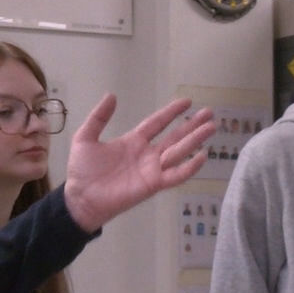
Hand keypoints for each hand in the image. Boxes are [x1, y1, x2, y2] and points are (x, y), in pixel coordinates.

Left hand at [62, 94, 216, 231]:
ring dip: (196, 139)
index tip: (187, 102)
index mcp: (134, 141)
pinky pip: (176, 175)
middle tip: (210, 113)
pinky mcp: (154, 184)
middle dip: (192, 125)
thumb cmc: (83, 170)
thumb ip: (99, 117)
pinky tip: (203, 155)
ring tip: (212, 127)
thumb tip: (112, 95)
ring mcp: (153, 169)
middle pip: (175, 136)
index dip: (172, 112)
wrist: (81, 197)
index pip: (157, 123)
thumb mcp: (86, 137)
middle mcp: (148, 154)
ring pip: (180, 151)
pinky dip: (190, 167)